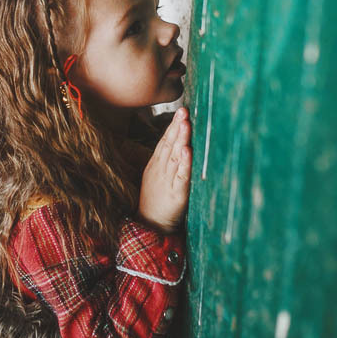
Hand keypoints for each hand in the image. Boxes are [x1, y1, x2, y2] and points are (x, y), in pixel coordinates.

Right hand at [137, 107, 191, 233]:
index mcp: (155, 166)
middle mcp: (160, 170)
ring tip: (186, 124)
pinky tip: (187, 151)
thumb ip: (166, 163)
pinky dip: (184, 163)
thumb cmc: (155, 202)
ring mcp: (167, 181)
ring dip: (181, 139)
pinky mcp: (176, 193)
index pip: (164, 142)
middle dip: (177, 127)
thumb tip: (178, 146)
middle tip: (184, 111)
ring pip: (175, 157)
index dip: (172, 126)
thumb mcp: (156, 178)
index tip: (181, 111)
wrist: (149, 226)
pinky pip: (181, 176)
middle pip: (169, 145)